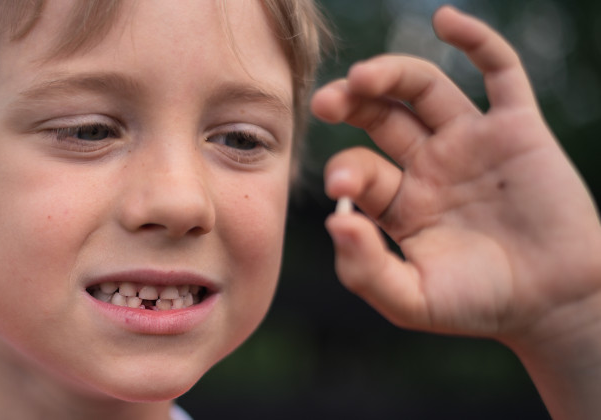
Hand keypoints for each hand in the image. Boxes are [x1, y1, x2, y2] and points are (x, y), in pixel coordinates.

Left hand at [312, 6, 600, 344]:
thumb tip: (334, 221)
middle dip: (351, 102)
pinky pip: (499, 73)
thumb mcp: (411, 301)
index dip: (346, 170)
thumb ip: (365, 270)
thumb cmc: (480, 304)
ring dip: (393, 72)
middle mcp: (427, 164)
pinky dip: (476, 42)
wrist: (554, 305)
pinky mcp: (516, 129)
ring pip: (424, 89)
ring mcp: (470, 142)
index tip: (342, 186)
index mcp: (397, 201)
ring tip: (365, 76)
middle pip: (380, 115)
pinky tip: (445, 21)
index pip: (360, 168)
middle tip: (328, 101)